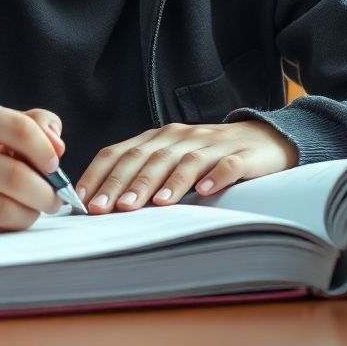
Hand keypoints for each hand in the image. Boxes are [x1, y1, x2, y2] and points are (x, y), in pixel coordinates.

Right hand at [0, 94, 63, 235]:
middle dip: (45, 193)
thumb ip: (25, 123)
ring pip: (2, 209)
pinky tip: (0, 219)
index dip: (46, 151)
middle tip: (53, 199)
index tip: (54, 165)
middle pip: (15, 176)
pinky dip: (0, 227)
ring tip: (32, 211)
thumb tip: (58, 146)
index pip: (19, 128)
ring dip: (28, 215)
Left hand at [76, 120, 297, 212]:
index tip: (83, 201)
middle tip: (108, 209)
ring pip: (184, 161)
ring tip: (152, 205)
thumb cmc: (207, 156)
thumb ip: (140, 174)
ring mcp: (211, 144)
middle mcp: (180, 137)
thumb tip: (102, 204)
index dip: (100, 175)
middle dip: (125, 183)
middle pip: (148, 158)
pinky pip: (228, 166)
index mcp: (158, 137)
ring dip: (166, 182)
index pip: (121, 152)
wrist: (263, 139)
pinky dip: (216, 176)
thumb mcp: (170, 159)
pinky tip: (205, 191)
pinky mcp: (242, 156)